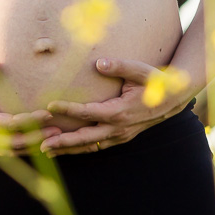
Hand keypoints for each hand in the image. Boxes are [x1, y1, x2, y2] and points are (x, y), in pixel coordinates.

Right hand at [0, 61, 62, 152]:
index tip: (46, 114)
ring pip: (10, 152)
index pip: (7, 124)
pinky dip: (22, 149)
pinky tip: (37, 143)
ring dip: (32, 146)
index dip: (28, 121)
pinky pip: (5, 152)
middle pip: (13, 144)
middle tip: (58, 131)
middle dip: (36, 138)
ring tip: (54, 139)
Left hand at [38, 57, 191, 155]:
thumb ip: (119, 66)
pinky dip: (80, 149)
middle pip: (85, 138)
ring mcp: (120, 136)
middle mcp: (118, 128)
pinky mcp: (120, 138)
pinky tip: (65, 150)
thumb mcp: (140, 70)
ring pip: (90, 146)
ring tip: (45, 151)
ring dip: (68, 149)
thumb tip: (99, 62)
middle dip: (62, 141)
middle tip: (41, 144)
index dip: (68, 109)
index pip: (88, 112)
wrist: (173, 99)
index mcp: (120, 111)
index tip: (49, 106)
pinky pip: (97, 147)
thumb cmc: (154, 81)